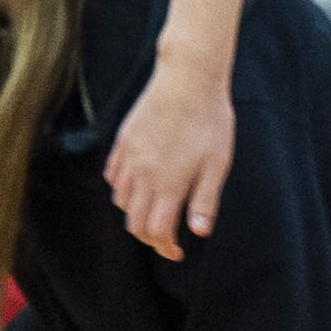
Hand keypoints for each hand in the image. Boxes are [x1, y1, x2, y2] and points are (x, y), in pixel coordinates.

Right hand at [104, 64, 234, 260]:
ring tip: (155, 212)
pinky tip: (138, 186)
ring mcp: (129, 157)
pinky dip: (122, 190)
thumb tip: (198, 232)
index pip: (156, 231)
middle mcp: (142, 174)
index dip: (165, 247)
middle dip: (150, 237)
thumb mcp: (217, 163)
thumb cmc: (209, 121)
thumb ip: (205, 200)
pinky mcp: (123, 141)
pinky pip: (113, 176)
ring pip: (120, 201)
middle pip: (134, 222)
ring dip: (135, 214)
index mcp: (167, 183)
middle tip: (167, 239)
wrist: (189, 79)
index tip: (178, 252)